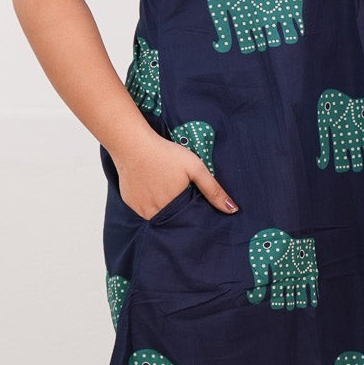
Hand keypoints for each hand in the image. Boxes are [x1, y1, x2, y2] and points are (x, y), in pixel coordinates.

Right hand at [116, 140, 237, 217]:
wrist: (132, 144)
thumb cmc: (166, 153)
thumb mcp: (195, 168)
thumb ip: (213, 190)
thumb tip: (232, 210)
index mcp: (174, 208)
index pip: (188, 220)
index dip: (193, 213)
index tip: (195, 202)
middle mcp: (156, 214)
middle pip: (173, 218)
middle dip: (179, 211)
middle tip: (179, 190)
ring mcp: (141, 210)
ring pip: (158, 215)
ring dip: (164, 207)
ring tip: (166, 188)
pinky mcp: (131, 203)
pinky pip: (144, 208)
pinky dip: (150, 202)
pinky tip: (153, 187)